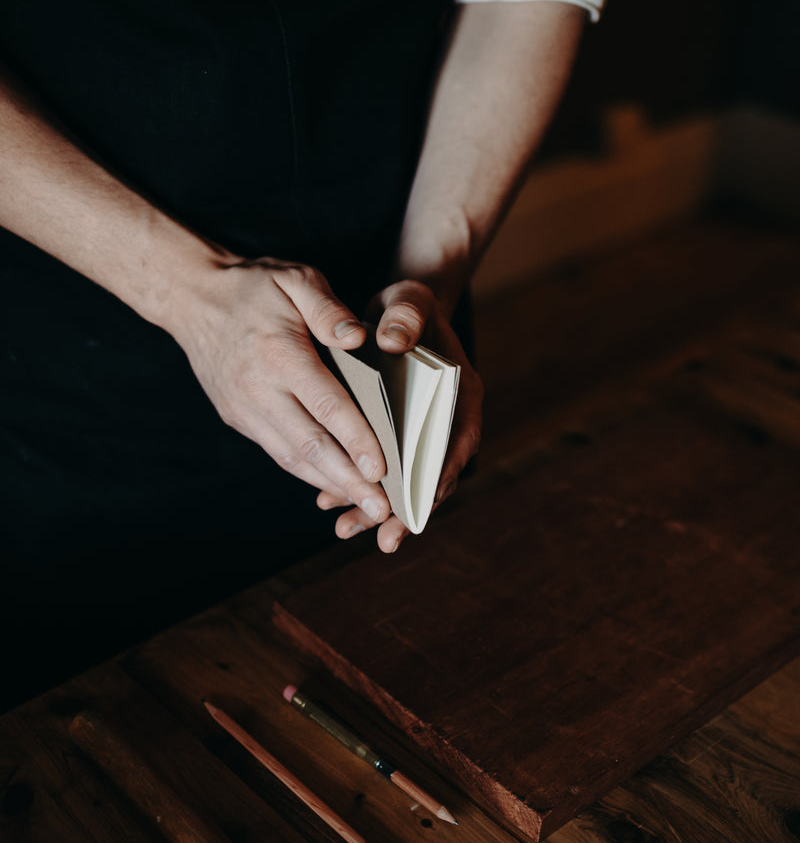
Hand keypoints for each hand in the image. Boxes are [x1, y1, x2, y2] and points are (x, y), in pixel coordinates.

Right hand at [166, 255, 391, 523]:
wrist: (192, 299)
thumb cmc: (254, 287)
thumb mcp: (295, 278)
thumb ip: (328, 309)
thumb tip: (359, 340)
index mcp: (279, 354)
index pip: (326, 405)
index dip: (356, 439)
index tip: (382, 468)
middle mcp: (259, 389)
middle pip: (310, 445)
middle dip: (349, 481)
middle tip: (382, 509)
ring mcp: (244, 409)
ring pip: (292, 458)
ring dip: (330, 485)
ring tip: (365, 507)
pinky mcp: (237, 419)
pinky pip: (277, 452)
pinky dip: (307, 473)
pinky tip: (335, 485)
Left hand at [315, 279, 482, 551]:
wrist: (396, 315)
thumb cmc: (408, 308)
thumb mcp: (410, 302)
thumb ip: (406, 316)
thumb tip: (392, 341)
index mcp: (461, 394)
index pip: (458, 441)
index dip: (440, 475)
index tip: (421, 503)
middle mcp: (445, 421)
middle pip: (431, 474)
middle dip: (408, 510)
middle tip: (387, 541)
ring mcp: (418, 435)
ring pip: (402, 481)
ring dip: (377, 509)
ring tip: (347, 530)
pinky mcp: (394, 440)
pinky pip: (379, 470)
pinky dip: (356, 486)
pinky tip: (329, 504)